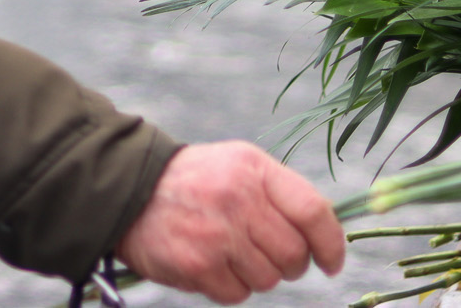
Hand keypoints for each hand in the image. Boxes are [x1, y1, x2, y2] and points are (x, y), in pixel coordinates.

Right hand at [117, 142, 344, 304]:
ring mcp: (217, 234)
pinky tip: (211, 263)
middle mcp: (238, 198)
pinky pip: (237, 293)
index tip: (331, 262)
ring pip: (268, 278)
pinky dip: (230, 286)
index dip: (331, 243)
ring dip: (256, 274)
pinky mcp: (197, 264)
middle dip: (290, 264)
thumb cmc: (195, 180)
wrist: (129, 188)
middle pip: (294, 254)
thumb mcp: (238, 166)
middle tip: (269, 256)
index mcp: (253, 169)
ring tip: (231, 253)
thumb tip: (325, 234)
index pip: (313, 211)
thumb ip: (280, 193)